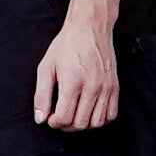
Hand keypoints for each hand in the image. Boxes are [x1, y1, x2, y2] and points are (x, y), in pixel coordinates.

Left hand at [35, 15, 121, 130]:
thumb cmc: (66, 46)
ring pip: (97, 122)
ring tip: (72, 116)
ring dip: (82, 125)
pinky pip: (111, 114)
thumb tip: (40, 118)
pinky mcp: (115, 87)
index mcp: (73, 82)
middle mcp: (92, 87)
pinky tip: (88, 112)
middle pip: (80, 123)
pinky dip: (99, 119)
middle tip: (58, 118)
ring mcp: (106, 88)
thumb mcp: (45, 67)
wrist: (90, 29)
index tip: (49, 118)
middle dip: (66, 126)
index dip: (54, 123)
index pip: (65, 117)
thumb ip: (41, 95)